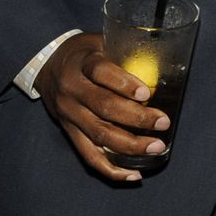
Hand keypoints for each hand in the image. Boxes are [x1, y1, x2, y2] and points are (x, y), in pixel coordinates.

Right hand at [33, 32, 170, 181]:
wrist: (47, 67)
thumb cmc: (85, 53)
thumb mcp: (101, 41)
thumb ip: (126, 52)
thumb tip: (168, 64)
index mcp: (81, 63)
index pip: (100, 71)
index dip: (124, 83)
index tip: (147, 93)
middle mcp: (71, 91)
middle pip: (102, 107)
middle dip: (136, 117)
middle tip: (163, 122)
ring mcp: (68, 115)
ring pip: (98, 135)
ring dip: (129, 145)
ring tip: (156, 147)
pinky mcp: (69, 133)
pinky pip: (89, 156)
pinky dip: (111, 169)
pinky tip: (134, 174)